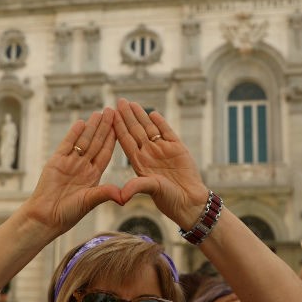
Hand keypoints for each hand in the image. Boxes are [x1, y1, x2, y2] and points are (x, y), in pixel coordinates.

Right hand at [20, 109, 119, 232]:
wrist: (46, 216)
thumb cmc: (68, 213)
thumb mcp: (90, 201)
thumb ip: (105, 194)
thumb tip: (123, 196)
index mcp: (94, 175)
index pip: (105, 153)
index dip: (113, 139)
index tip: (121, 126)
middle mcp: (83, 167)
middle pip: (96, 143)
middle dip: (105, 127)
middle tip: (113, 111)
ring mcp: (70, 163)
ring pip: (83, 141)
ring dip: (91, 127)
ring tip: (100, 113)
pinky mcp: (56, 161)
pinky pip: (67, 145)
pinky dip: (74, 134)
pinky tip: (81, 123)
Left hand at [113, 98, 207, 226]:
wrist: (190, 201)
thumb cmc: (169, 199)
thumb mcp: (151, 190)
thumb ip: (137, 187)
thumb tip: (121, 195)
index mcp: (139, 162)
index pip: (126, 141)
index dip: (119, 127)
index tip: (111, 115)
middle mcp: (149, 154)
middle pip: (136, 131)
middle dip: (127, 116)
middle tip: (119, 101)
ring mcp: (163, 150)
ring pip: (149, 129)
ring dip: (141, 116)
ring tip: (132, 103)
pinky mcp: (177, 148)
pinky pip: (167, 132)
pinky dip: (161, 123)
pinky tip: (153, 113)